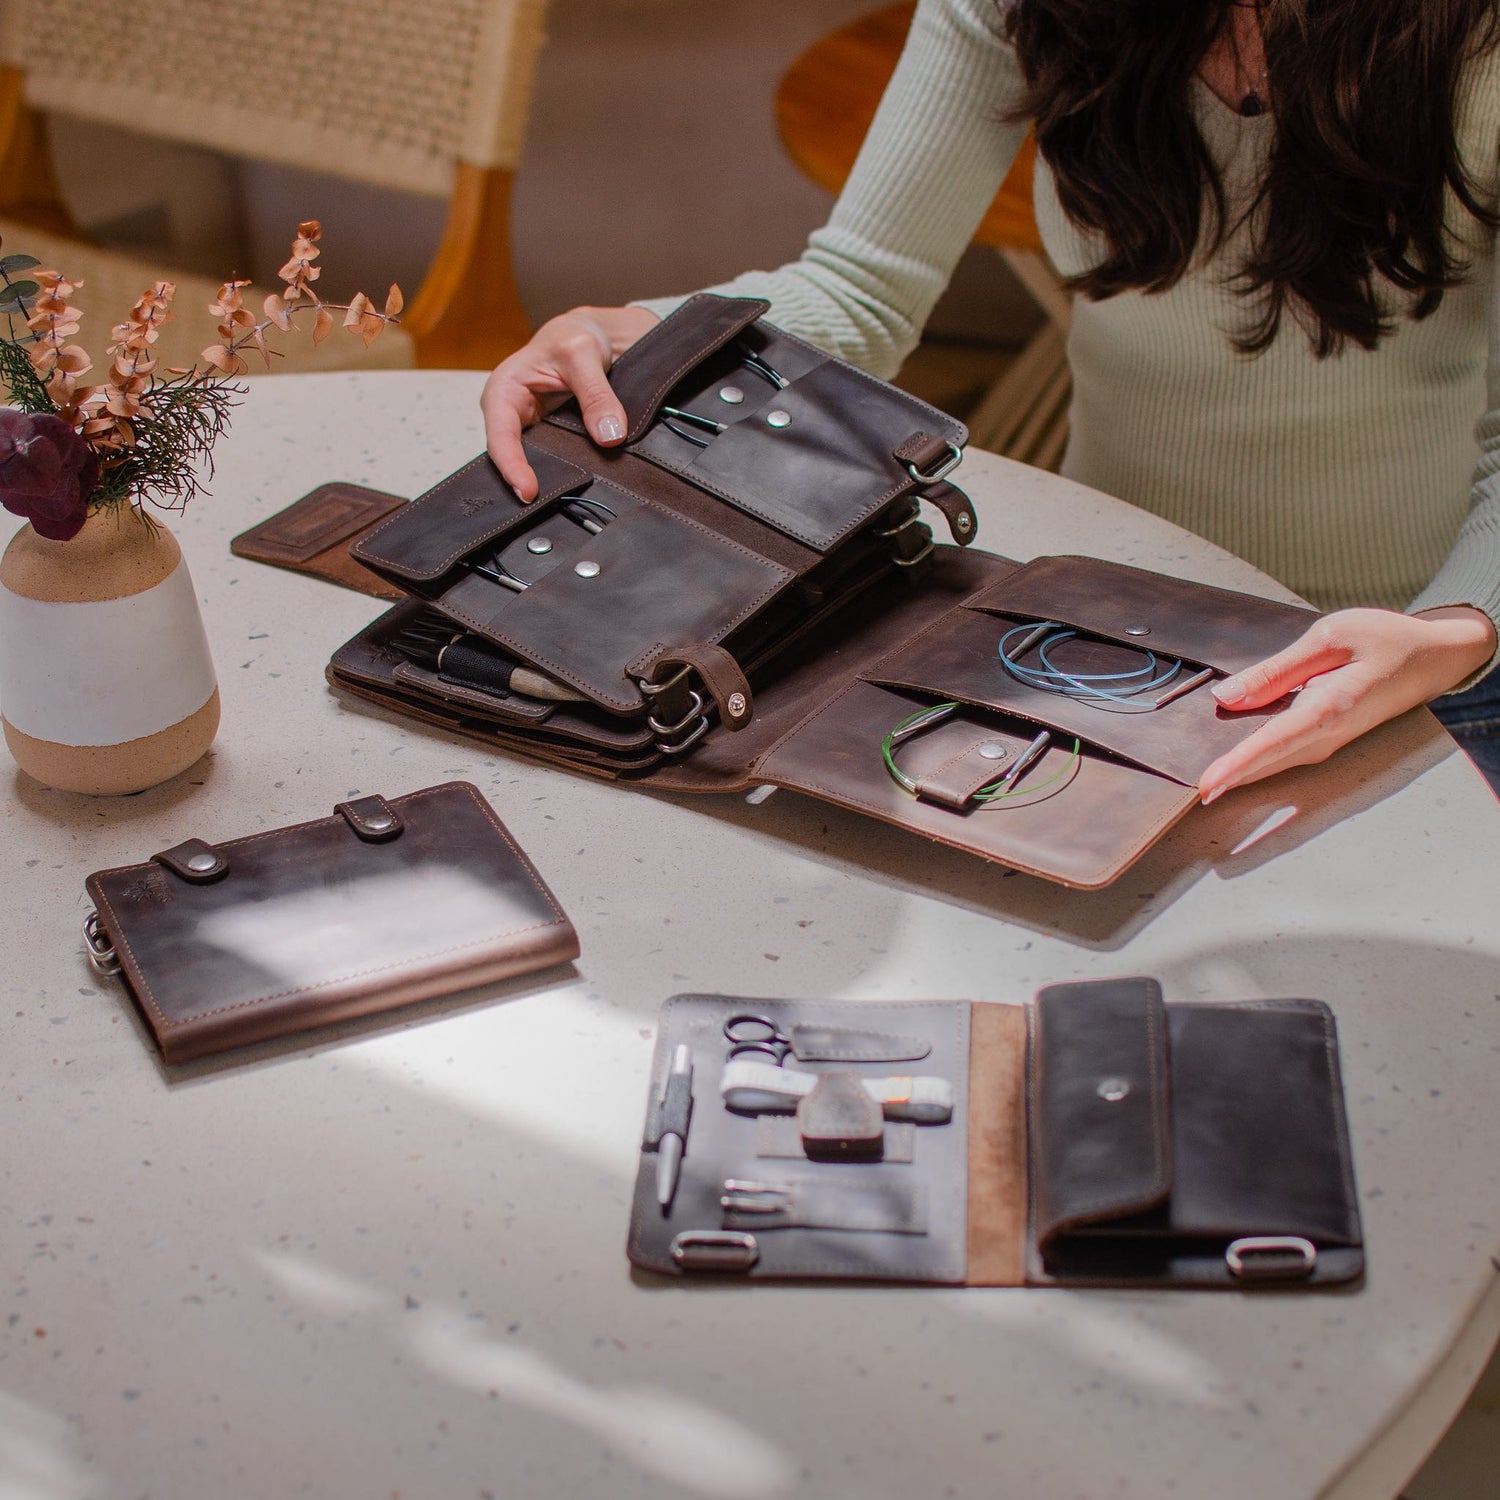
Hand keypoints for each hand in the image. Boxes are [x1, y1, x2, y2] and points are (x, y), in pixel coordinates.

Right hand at [480, 304, 660, 500]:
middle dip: (525, 483)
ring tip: (560, 507)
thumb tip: (610, 436)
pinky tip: (577, 493)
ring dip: (548, 483)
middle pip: (512, 458)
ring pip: (535, 464)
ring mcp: (533, 432)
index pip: (500, 436)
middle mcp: (512, 416)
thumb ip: (596, 394)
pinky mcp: (553, 441)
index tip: (529, 491)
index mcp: (504, 391)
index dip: (511, 465)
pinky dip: (566, 475)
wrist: (590, 336)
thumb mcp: (583, 354)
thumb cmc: (573, 336)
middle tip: (543, 509)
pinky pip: (557, 462)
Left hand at [1197, 605, 1496, 801]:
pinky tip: (1236, 764)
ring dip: (1242, 776)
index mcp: (1328, 708)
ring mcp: (1330, 741)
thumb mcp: (1330, 637)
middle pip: (1268, 763)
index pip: (1271, 743)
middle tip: (1193, 795)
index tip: (1207, 786)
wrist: (1436, 656)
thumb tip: (1228, 696)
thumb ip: (1277, 670)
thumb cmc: (1386, 640)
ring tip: (1206, 786)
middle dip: (1231, 780)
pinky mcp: (1329, 738)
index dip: (1236, 765)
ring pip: (1276, 764)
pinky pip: (1286, 755)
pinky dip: (1259, 763)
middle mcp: (1328, 734)